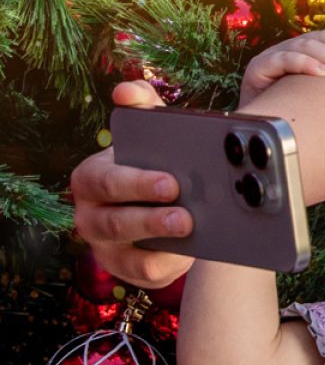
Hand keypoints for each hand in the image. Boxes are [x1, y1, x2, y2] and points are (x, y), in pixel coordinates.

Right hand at [70, 81, 191, 287]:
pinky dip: (171, 265)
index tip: (171, 182)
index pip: (107, 181)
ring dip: (162, 245)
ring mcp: (108, 247)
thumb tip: (127, 91)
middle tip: (187, 214)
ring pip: (131, 253)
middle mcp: (91, 216)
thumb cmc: (151, 164)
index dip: (137, 183)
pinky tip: (192, 254)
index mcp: (92, 179)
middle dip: (152, 219)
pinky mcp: (129, 270)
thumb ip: (142, 107)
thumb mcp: (147, 135)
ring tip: (192, 233)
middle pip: (117, 221)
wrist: (157, 202)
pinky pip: (147, 274)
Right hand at [239, 25, 324, 104]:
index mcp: (308, 49)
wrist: (261, 130)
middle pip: (323, 38)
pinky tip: (322, 73)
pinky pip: (284, 59)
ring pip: (306, 46)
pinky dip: (305, 63)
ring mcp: (274, 55)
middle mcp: (291, 47)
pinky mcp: (259, 67)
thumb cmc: (300, 112)